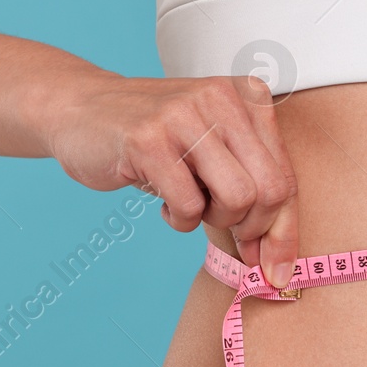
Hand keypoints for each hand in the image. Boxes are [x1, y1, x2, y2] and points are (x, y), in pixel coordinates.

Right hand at [46, 74, 298, 286]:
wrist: (80, 109)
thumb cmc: (158, 142)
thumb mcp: (215, 154)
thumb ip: (254, 193)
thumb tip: (278, 264)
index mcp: (249, 97)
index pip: (286, 177)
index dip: (284, 232)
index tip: (276, 269)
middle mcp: (223, 98)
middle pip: (271, 191)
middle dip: (252, 229)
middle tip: (223, 229)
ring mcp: (185, 115)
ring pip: (237, 198)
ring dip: (213, 220)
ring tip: (190, 205)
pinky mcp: (148, 140)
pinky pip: (188, 206)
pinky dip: (179, 220)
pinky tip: (163, 203)